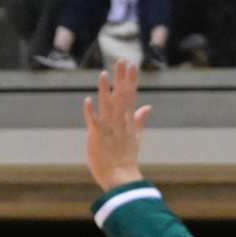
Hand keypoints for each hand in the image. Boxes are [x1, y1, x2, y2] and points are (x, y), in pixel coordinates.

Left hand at [83, 58, 148, 190]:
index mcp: (128, 120)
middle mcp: (120, 121)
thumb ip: (140, 119)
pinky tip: (87, 100)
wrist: (121, 176)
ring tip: (103, 74)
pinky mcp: (98, 136)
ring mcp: (109, 128)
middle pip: (121, 95)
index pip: (130, 95)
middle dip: (121, 78)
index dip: (131, 79)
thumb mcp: (136, 136)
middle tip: (121, 60)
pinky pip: (93, 121)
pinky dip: (91, 111)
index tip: (132, 64)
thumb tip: (147, 107)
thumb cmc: (126, 157)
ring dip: (105, 89)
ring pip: (107, 104)